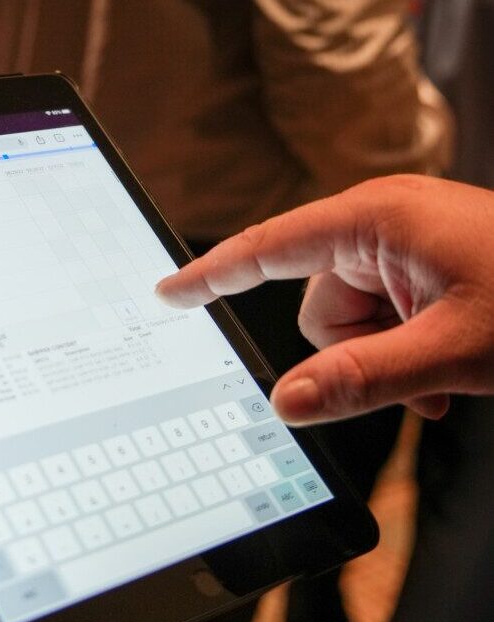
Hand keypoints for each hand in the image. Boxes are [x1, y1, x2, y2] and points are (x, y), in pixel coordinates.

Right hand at [156, 176, 493, 424]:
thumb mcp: (454, 350)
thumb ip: (365, 378)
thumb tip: (286, 403)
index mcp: (375, 218)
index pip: (268, 248)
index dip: (212, 274)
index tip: (166, 291)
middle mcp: (383, 221)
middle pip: (317, 301)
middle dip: (353, 350)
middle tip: (412, 378)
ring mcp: (408, 241)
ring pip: (354, 318)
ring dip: (385, 357)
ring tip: (443, 378)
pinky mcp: (429, 261)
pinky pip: (387, 314)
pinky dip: (405, 350)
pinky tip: (446, 376)